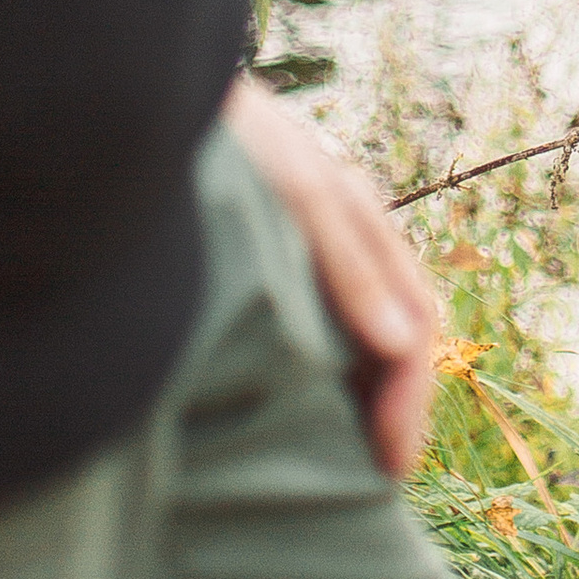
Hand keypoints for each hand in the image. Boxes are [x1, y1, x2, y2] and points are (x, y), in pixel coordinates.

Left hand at [226, 76, 439, 473]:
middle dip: (394, 407)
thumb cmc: (239, 141)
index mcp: (368, 227)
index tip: (385, 467)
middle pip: (395, 338)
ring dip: (361, 393)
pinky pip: (314, 326)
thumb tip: (404, 347)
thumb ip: (351, 267)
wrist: (164, 100)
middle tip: (372, 478)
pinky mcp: (269, 260)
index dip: (408, 401)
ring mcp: (308, 249)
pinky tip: (293, 405)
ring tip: (339, 457)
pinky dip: (321, 372)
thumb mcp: (303, 196)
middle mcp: (346, 241)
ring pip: (358, 336)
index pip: (415, 329)